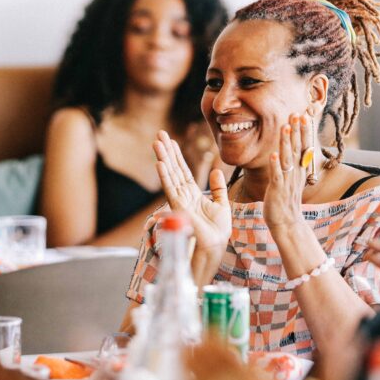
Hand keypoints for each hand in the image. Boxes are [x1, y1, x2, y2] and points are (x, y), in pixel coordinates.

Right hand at [154, 131, 229, 252]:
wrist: (216, 245)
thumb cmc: (218, 230)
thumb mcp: (222, 204)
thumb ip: (218, 187)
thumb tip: (217, 170)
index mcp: (193, 194)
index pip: (183, 170)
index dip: (177, 155)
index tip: (171, 140)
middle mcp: (183, 195)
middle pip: (174, 169)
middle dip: (167, 151)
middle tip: (159, 134)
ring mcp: (179, 200)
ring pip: (170, 175)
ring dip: (163, 158)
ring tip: (156, 142)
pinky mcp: (178, 207)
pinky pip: (170, 189)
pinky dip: (165, 176)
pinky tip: (160, 163)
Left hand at [262, 114, 310, 230]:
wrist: (287, 222)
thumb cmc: (287, 199)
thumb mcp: (293, 178)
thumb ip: (295, 163)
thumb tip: (296, 148)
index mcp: (299, 169)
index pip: (303, 146)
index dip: (303, 131)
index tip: (303, 115)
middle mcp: (296, 173)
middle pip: (297, 148)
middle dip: (296, 130)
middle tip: (296, 113)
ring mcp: (287, 181)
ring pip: (287, 158)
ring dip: (286, 142)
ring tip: (285, 127)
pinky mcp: (278, 190)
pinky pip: (277, 176)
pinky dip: (275, 166)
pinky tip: (273, 155)